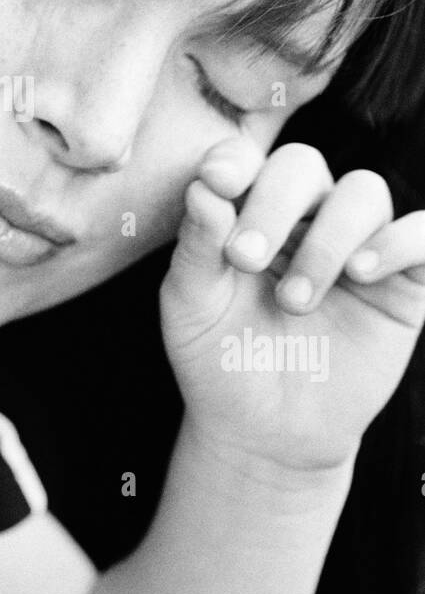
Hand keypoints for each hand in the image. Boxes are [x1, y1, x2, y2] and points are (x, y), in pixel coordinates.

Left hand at [160, 139, 424, 474]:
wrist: (267, 433)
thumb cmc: (221, 359)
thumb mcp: (192, 308)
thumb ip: (196, 247)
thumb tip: (203, 188)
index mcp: (248, 211)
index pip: (248, 161)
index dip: (235, 160)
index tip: (217, 181)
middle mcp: (304, 217)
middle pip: (304, 166)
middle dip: (273, 204)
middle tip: (246, 261)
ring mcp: (357, 245)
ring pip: (363, 192)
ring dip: (327, 237)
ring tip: (295, 300)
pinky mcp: (403, 284)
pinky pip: (422, 235)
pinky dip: (398, 242)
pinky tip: (361, 274)